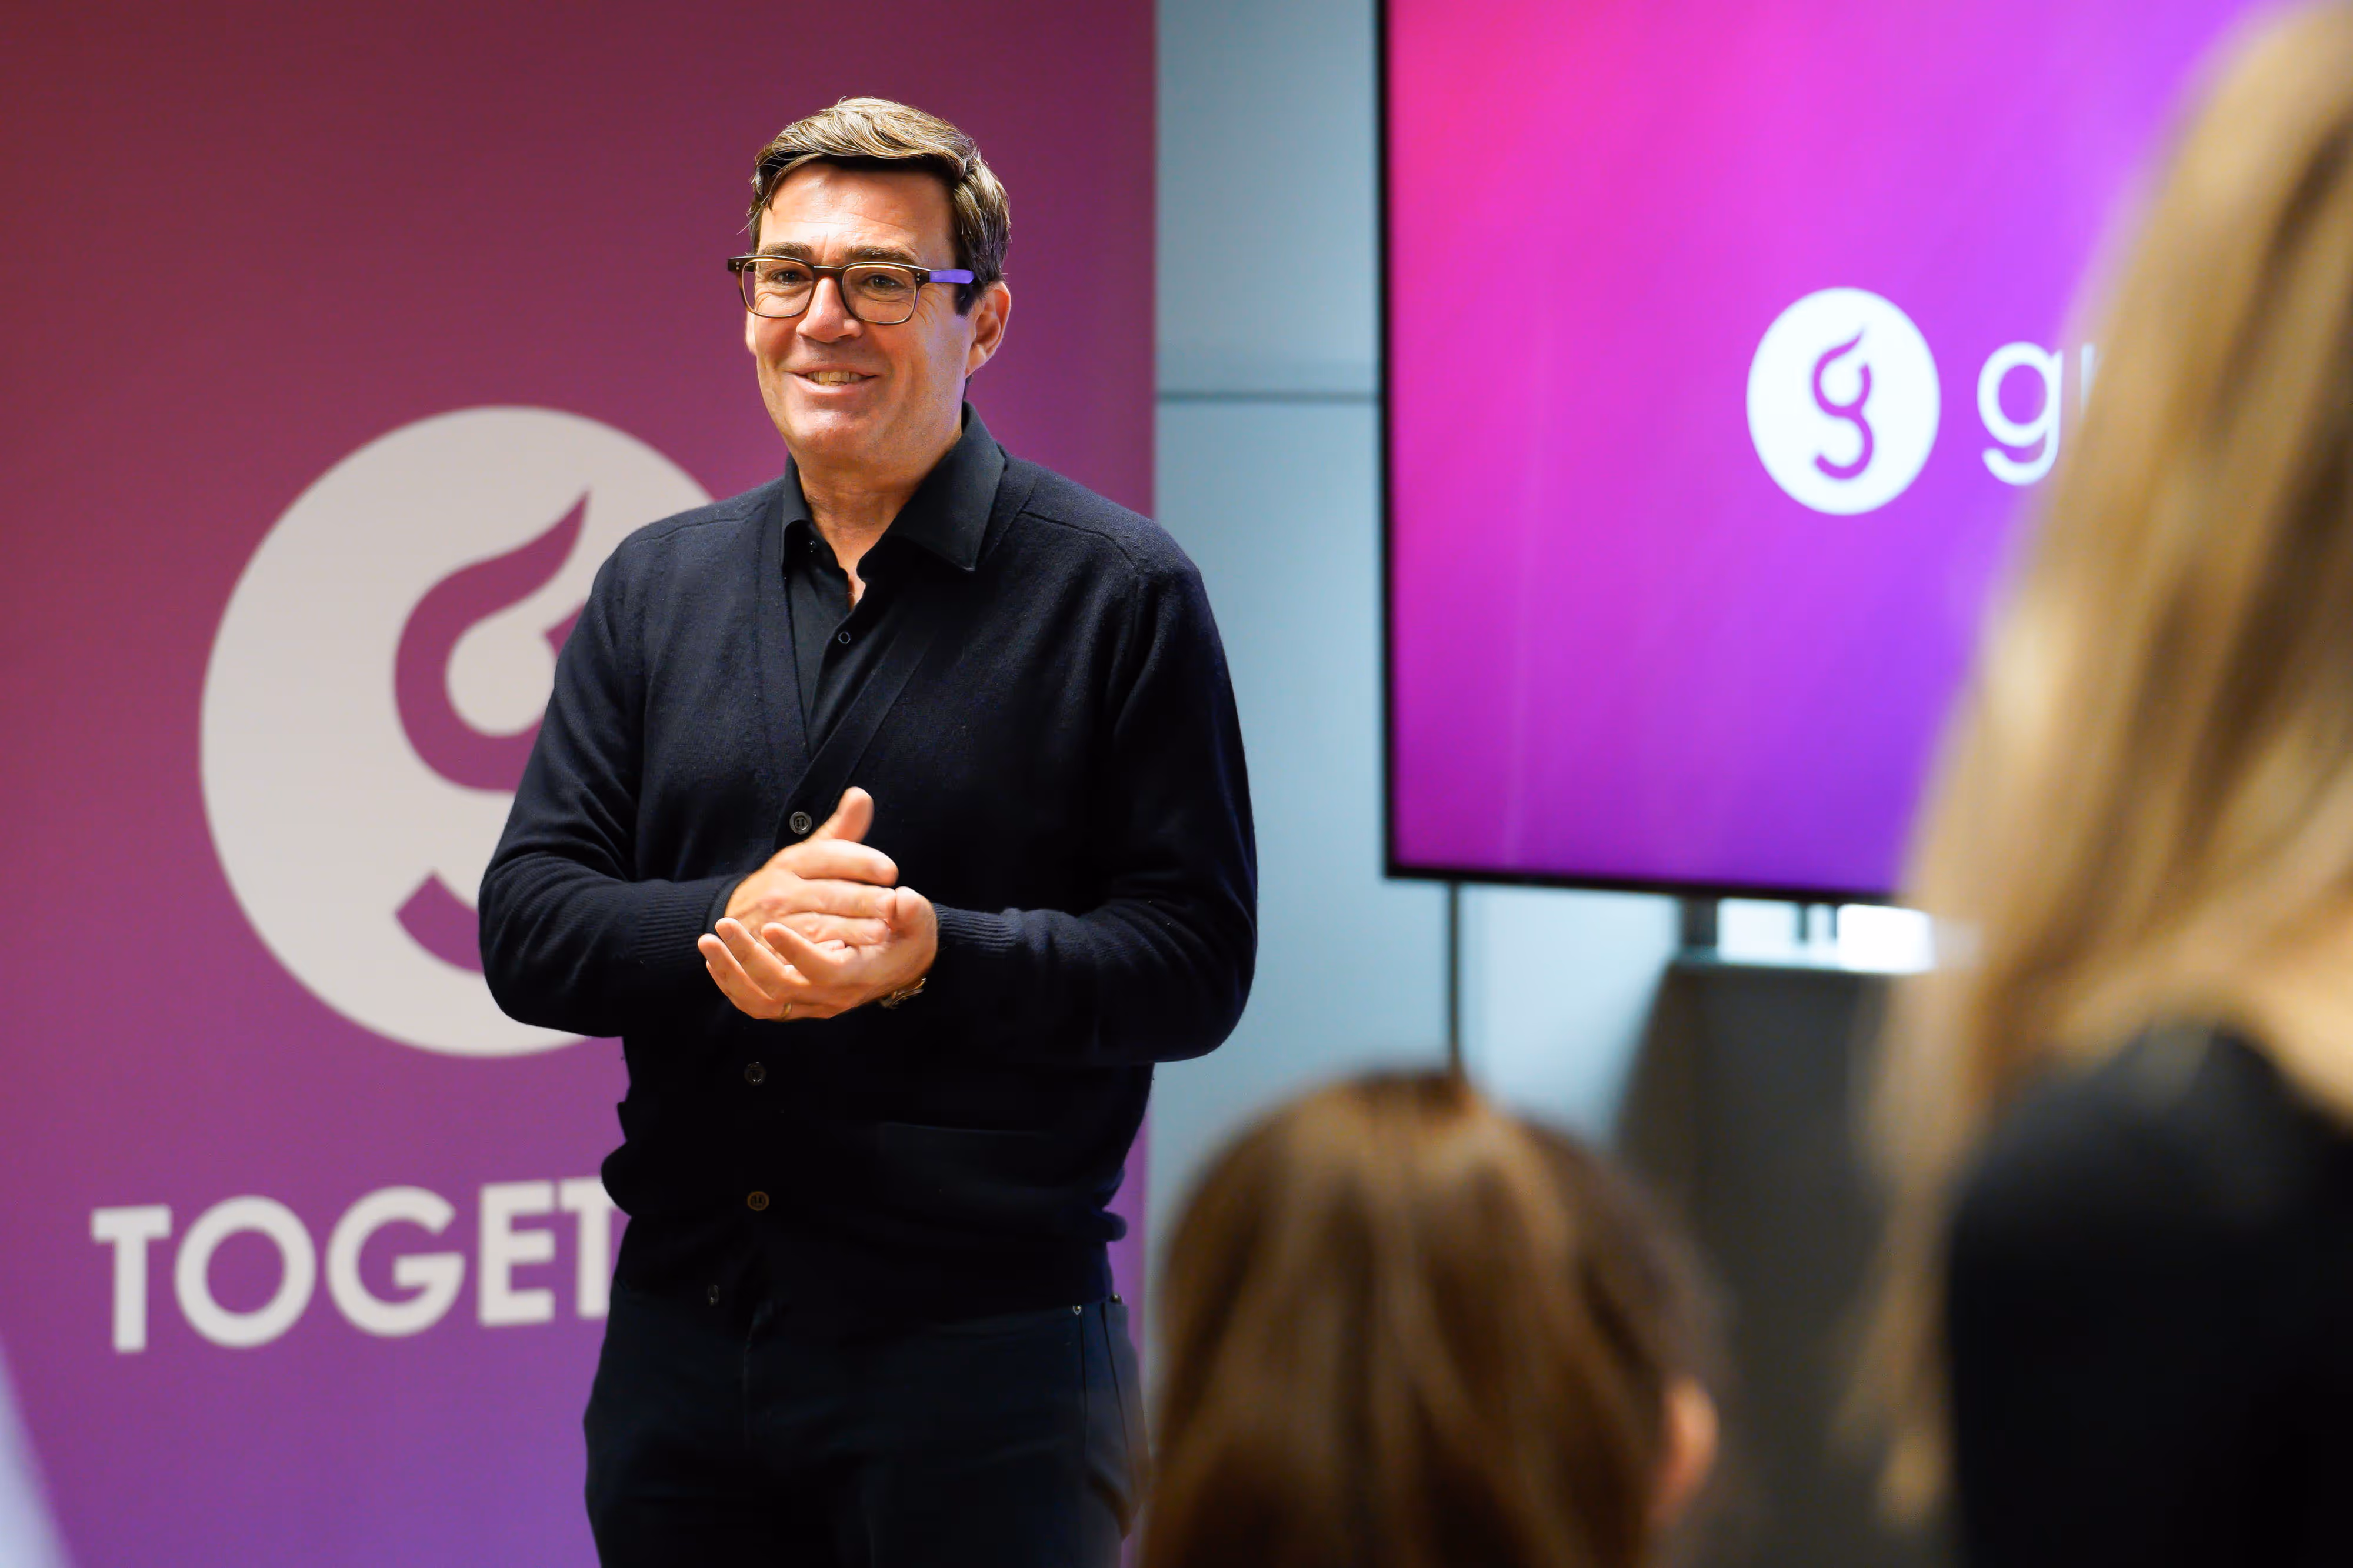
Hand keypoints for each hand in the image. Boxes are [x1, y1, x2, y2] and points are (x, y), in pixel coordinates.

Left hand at [700, 885, 938, 1021]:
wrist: (903, 965)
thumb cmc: (907, 937)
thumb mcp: (919, 920)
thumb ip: (911, 911)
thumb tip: (902, 899)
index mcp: (859, 973)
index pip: (823, 970)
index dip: (796, 952)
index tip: (771, 926)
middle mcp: (831, 996)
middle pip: (781, 988)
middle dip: (747, 957)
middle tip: (724, 924)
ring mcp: (811, 1003)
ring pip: (761, 1001)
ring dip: (730, 973)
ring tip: (708, 940)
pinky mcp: (796, 1003)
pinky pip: (757, 1004)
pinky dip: (731, 985)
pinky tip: (715, 959)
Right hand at [720, 788, 897, 948]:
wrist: (736, 926)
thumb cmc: (787, 887)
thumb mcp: (808, 856)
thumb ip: (840, 831)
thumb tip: (862, 795)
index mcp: (791, 861)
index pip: (828, 856)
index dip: (861, 862)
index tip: (891, 870)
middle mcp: (780, 890)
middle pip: (827, 892)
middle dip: (862, 898)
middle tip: (892, 904)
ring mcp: (775, 923)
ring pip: (818, 925)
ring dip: (852, 929)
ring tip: (882, 931)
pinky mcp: (773, 954)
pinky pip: (802, 954)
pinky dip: (825, 954)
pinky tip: (850, 955)